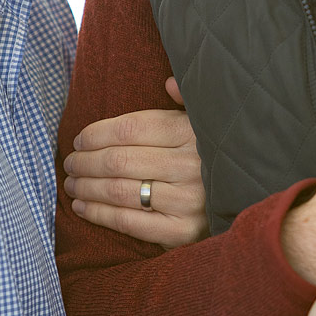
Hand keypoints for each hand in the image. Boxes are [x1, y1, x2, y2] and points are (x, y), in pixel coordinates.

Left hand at [63, 78, 207, 248]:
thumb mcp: (204, 123)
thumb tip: (169, 84)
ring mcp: (186, 201)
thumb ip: (186, 100)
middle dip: (85, 162)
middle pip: (118, 161)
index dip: (96, 134)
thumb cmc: (212, 158)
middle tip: (70, 163)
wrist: (245, 204)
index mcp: (191, 133)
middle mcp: (190, 165)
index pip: (130, 129)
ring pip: (118, 190)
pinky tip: (82, 208)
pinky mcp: (180, 232)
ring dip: (86, 187)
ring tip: (72, 184)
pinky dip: (98, 214)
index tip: (79, 140)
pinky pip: (128, 222)